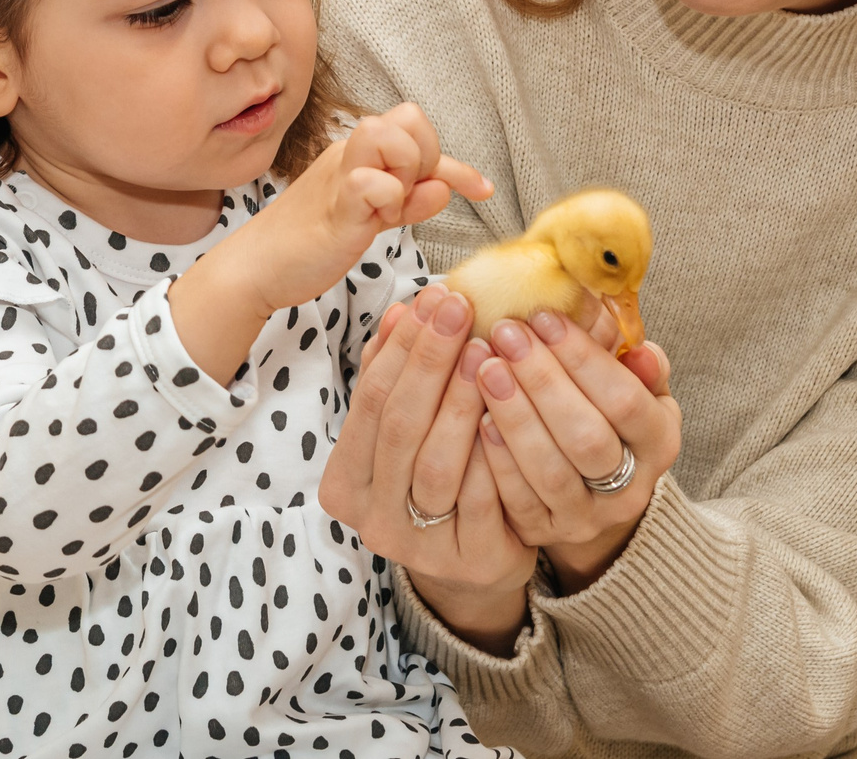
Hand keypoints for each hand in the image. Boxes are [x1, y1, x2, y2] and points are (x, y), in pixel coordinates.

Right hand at [223, 104, 489, 316]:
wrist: (257, 268)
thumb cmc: (312, 241)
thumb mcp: (373, 217)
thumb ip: (410, 201)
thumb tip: (444, 187)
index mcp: (359, 154)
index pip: (417, 129)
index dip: (457, 163)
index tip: (481, 190)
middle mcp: (351, 155)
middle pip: (409, 116)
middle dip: (425, 158)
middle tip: (406, 198)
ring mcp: (340, 176)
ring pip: (388, 133)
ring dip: (405, 171)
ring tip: (389, 208)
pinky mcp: (334, 205)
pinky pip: (372, 182)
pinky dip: (388, 200)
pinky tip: (377, 223)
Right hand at [320, 287, 538, 650]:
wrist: (480, 553)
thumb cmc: (443, 474)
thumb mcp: (413, 427)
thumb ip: (400, 375)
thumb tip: (402, 310)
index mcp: (345, 483)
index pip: (370, 400)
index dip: (401, 345)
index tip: (434, 297)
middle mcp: (372, 519)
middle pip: (399, 426)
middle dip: (430, 360)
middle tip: (461, 308)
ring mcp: (418, 547)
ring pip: (436, 462)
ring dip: (461, 399)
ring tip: (487, 349)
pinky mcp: (469, 560)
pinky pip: (482, 496)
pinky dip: (493, 446)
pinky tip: (511, 404)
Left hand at [471, 309, 680, 593]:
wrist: (594, 495)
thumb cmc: (610, 421)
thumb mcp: (638, 391)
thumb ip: (638, 366)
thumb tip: (640, 350)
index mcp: (659, 443)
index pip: (626, 400)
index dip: (584, 358)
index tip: (544, 317)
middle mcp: (630, 489)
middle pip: (587, 438)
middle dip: (543, 380)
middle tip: (506, 333)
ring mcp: (587, 518)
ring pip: (550, 471)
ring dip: (515, 415)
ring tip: (485, 367)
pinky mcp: (545, 533)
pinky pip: (518, 501)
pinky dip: (497, 458)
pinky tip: (477, 416)